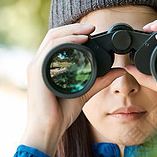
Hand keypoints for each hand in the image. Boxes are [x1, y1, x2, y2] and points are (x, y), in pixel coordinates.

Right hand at [21, 23, 125, 156]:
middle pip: (54, 35)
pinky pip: (51, 49)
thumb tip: (120, 71)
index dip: (74, 32)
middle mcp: (39, 64)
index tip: (93, 31)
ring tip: (89, 31)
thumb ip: (101, 80)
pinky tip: (80, 41)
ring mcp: (36, 67)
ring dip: (72, 31)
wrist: (48, 129)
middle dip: (75, 27)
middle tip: (93, 27)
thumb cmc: (61, 115)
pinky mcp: (37, 72)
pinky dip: (67, 41)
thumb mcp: (86, 92)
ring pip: (53, 38)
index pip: (58, 41)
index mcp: (47, 66)